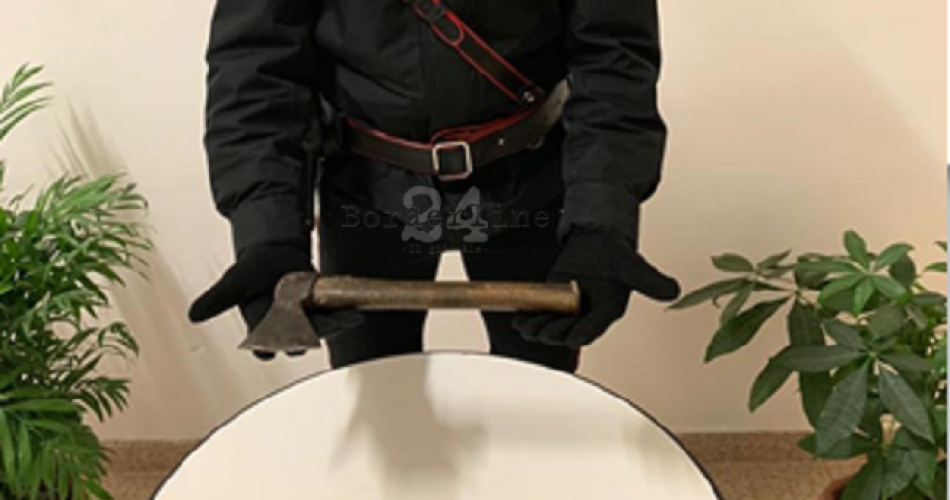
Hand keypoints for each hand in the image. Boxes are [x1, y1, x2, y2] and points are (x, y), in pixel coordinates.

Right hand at [188, 243, 363, 359]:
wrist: (275, 253)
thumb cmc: (253, 269)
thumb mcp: (235, 281)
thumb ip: (218, 298)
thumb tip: (193, 315)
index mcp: (261, 329)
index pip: (266, 346)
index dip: (275, 344)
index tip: (283, 336)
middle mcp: (284, 331)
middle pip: (297, 341)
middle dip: (309, 335)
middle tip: (320, 328)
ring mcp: (305, 323)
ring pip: (319, 333)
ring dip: (333, 327)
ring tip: (346, 320)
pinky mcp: (321, 312)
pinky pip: (333, 319)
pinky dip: (343, 317)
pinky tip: (354, 314)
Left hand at [513, 230, 678, 347]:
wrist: (597, 239)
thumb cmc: (616, 252)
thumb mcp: (632, 265)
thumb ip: (649, 280)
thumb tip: (673, 291)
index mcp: (609, 310)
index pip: (595, 326)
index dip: (583, 332)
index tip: (572, 337)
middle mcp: (589, 314)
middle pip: (570, 329)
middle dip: (555, 332)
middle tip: (542, 331)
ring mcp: (571, 308)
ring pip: (553, 324)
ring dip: (539, 328)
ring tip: (526, 328)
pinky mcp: (556, 300)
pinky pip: (542, 312)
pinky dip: (530, 317)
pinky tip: (518, 320)